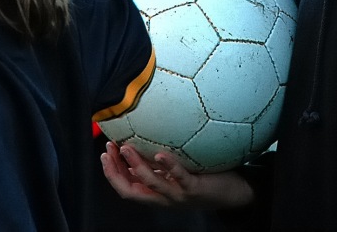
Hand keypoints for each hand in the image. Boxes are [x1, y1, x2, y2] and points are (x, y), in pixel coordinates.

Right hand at [101, 142, 253, 209]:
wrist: (232, 194)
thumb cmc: (203, 179)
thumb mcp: (176, 173)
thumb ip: (160, 164)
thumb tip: (145, 138)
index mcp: (157, 193)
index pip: (126, 187)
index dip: (111, 173)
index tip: (104, 152)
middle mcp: (163, 198)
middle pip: (131, 191)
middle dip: (115, 172)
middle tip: (108, 150)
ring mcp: (178, 196)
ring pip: (151, 184)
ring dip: (135, 166)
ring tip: (126, 148)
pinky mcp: (194, 190)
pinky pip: (179, 178)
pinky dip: (168, 166)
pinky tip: (160, 154)